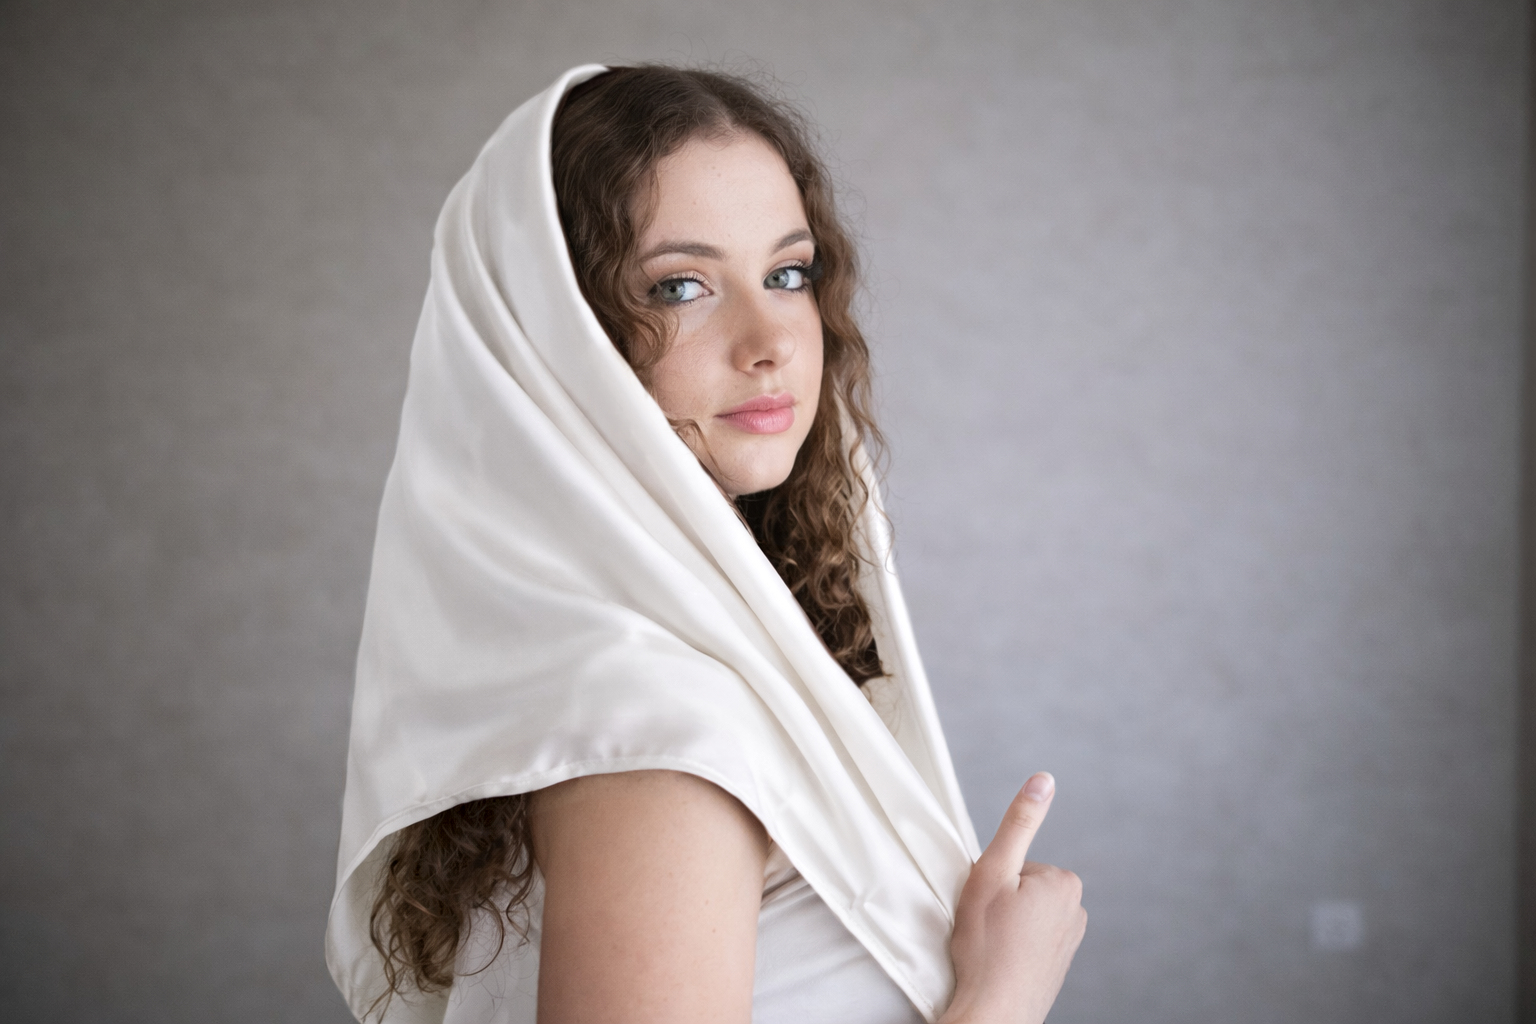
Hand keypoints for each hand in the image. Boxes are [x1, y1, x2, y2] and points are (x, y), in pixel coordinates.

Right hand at [940, 773, 1085, 1023]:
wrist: (994, 1013)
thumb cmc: (986, 947)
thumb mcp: (993, 872)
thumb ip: (1018, 823)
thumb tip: (1044, 780)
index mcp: (1065, 883)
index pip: (1016, 863)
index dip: (993, 880)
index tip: (986, 905)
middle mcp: (1076, 911)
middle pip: (1023, 887)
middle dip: (1001, 902)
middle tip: (985, 926)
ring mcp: (1069, 941)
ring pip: (1024, 914)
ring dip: (1005, 925)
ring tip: (992, 947)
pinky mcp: (1058, 965)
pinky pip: (1028, 940)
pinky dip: (1012, 947)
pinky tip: (1001, 962)